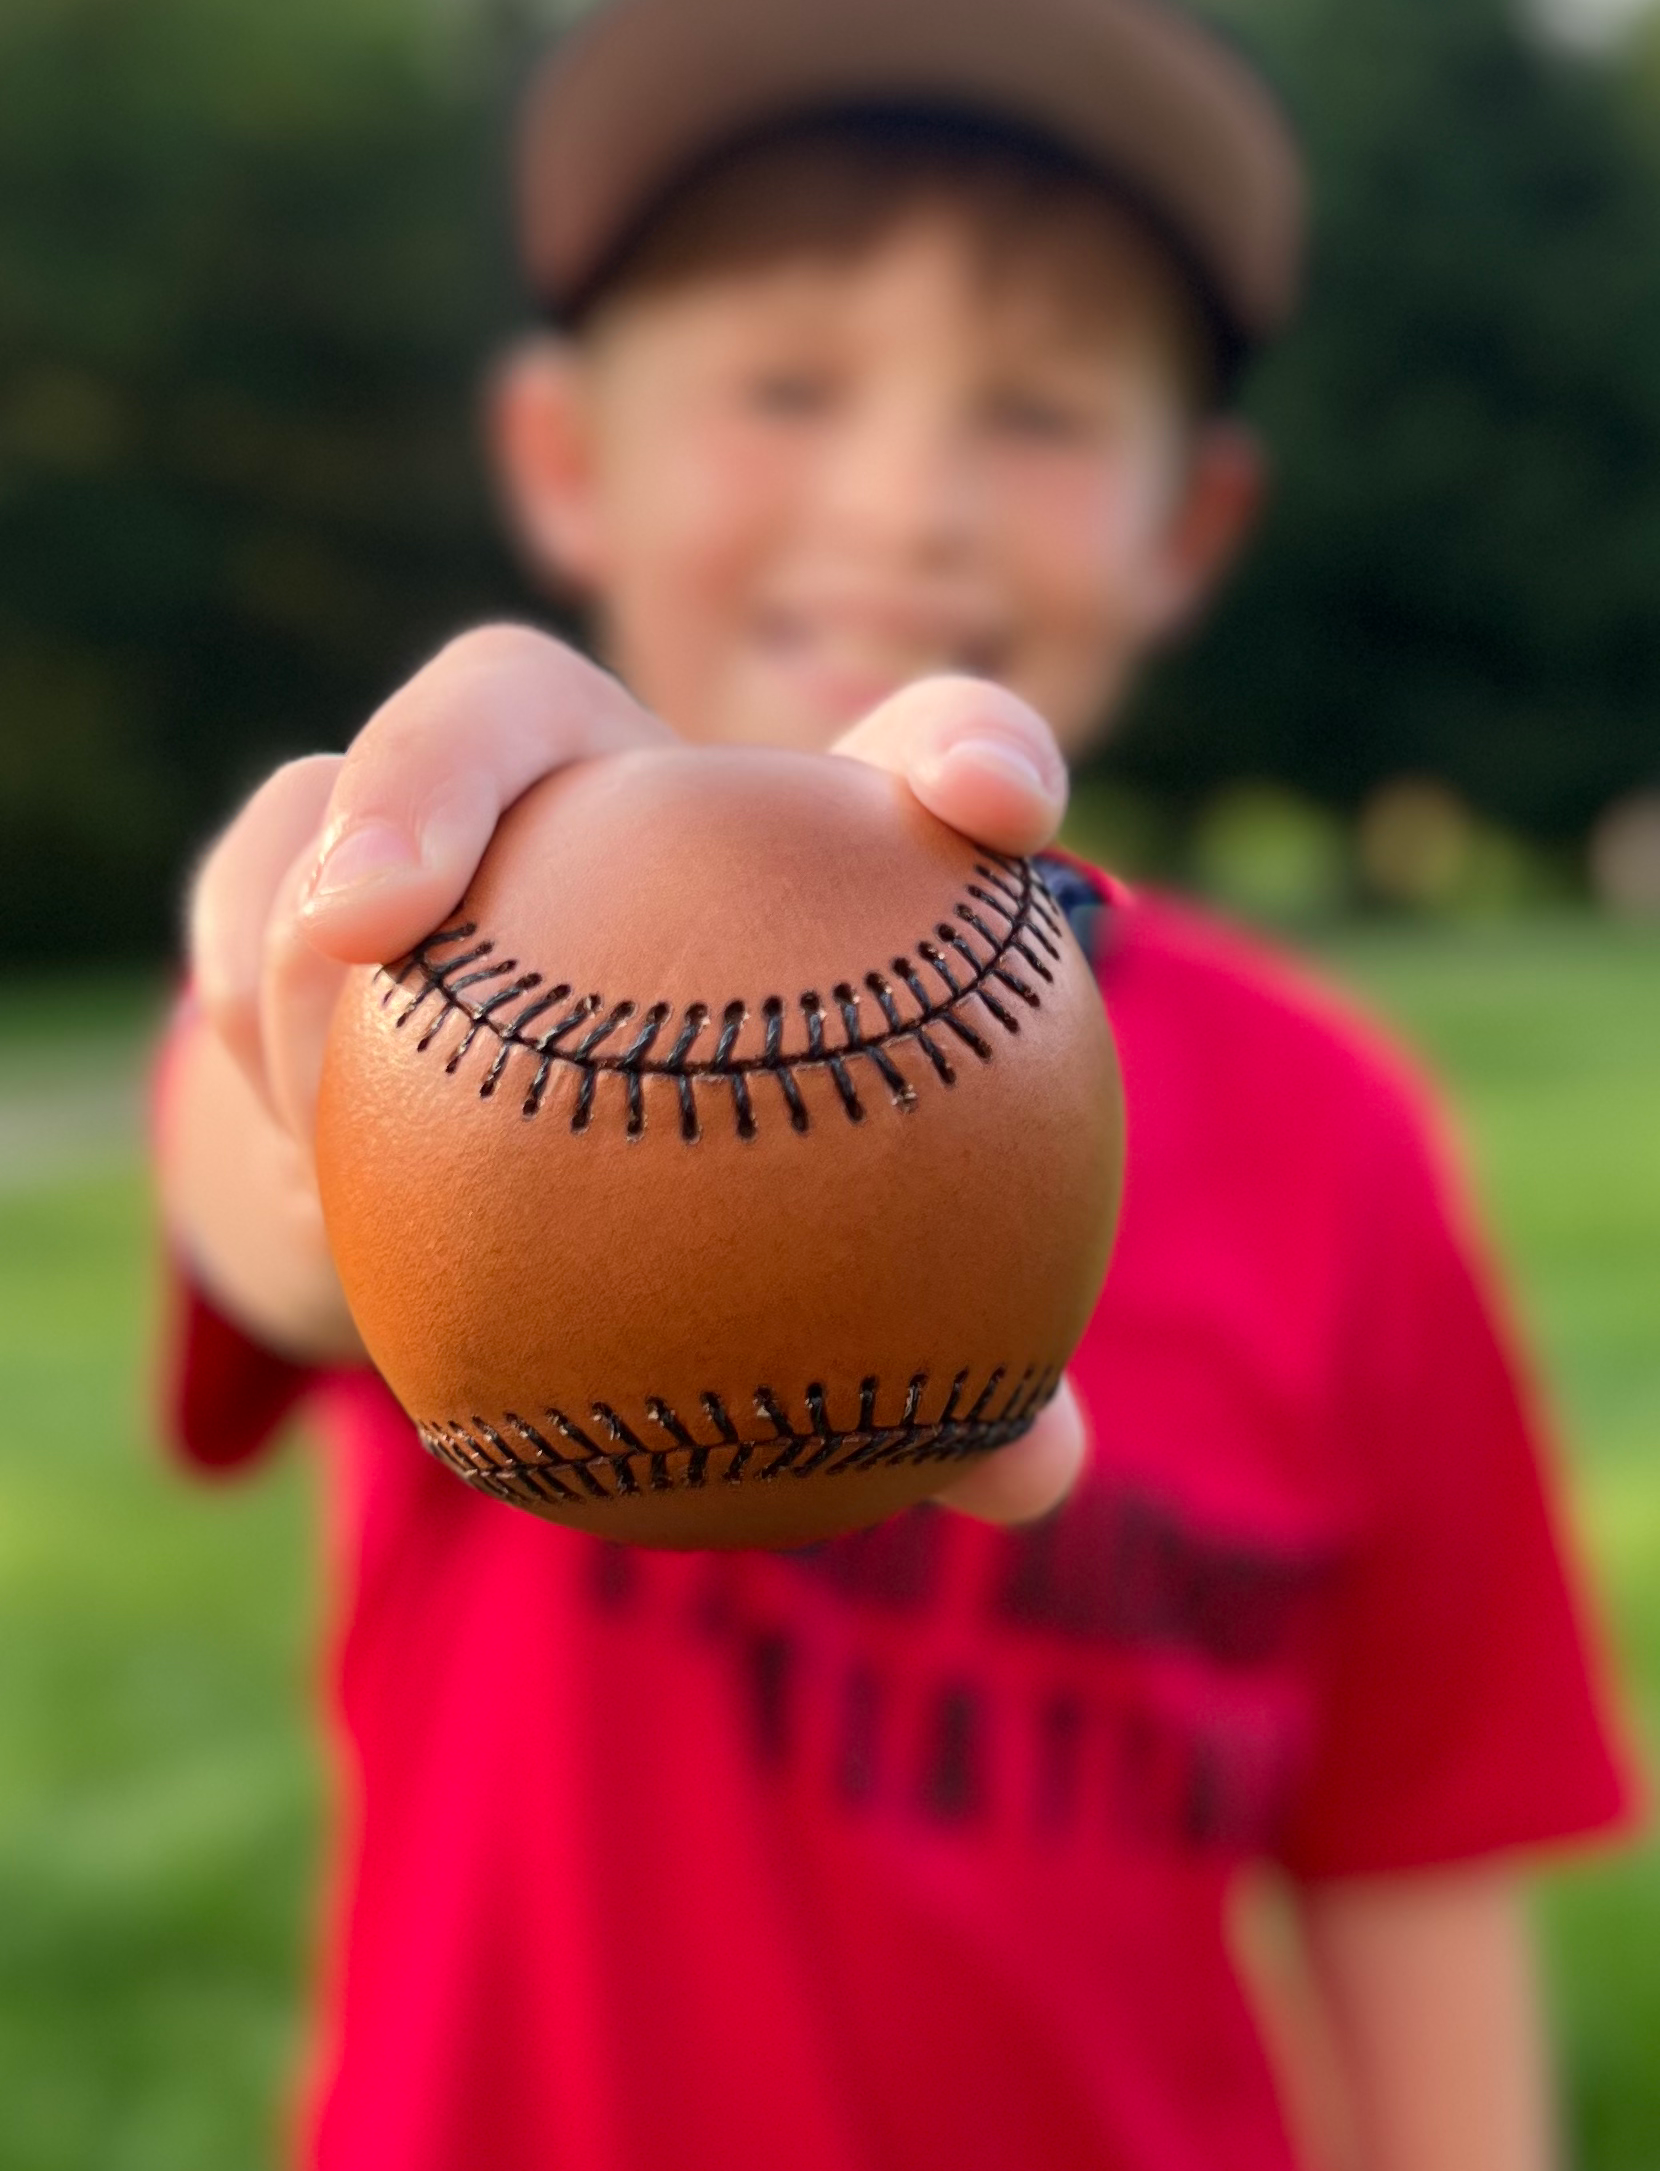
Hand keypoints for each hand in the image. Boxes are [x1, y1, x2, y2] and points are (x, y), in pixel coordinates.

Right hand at [188, 622, 1087, 1521]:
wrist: (541, 1150)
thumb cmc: (747, 1185)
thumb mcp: (855, 1287)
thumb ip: (955, 1365)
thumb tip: (1036, 1482)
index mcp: (787, 830)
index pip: (922, 741)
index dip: (977, 748)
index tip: (990, 805)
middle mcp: (597, 778)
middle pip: (498, 687)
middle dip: (427, 770)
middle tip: (379, 916)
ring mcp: (424, 815)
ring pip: (328, 786)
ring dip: (293, 920)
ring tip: (306, 1088)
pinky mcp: (293, 878)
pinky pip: (237, 907)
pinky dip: (242, 1024)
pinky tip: (293, 1178)